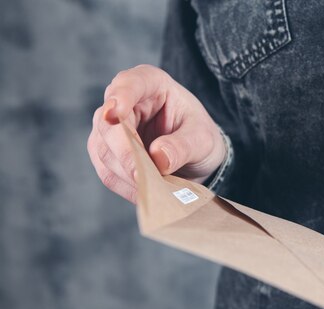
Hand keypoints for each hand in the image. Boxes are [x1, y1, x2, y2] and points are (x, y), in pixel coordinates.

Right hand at [87, 64, 225, 202]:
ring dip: (126, 173)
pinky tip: (145, 193)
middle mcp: (124, 101)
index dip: (120, 97)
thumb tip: (158, 157)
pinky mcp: (107, 153)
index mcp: (150, 83)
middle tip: (143, 176)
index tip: (116, 112)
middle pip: (108, 124)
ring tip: (153, 188)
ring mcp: (110, 128)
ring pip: (104, 151)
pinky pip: (107, 172)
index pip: (129, 83)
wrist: (196, 157)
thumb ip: (183, 145)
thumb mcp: (203, 139)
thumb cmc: (199, 137)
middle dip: (125, 153)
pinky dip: (126, 186)